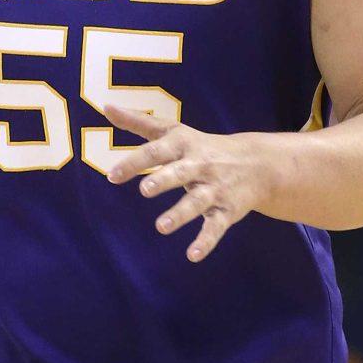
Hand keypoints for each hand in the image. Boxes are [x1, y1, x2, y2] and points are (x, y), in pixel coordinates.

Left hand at [102, 103, 272, 262]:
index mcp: (183, 145)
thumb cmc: (201, 145)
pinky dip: (205, 242)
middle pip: (181, 172)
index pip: (157, 151)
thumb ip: (138, 121)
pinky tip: (192, 255)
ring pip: (197, 202)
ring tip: (161, 226)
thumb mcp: (172, 130)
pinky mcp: (227, 211)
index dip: (135, 163)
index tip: (112, 176)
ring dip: (180, 214)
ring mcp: (214, 189)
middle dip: (164, 180)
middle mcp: (200, 166)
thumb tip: (106, 107)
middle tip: (145, 190)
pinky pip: (215, 228)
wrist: (256, 163)